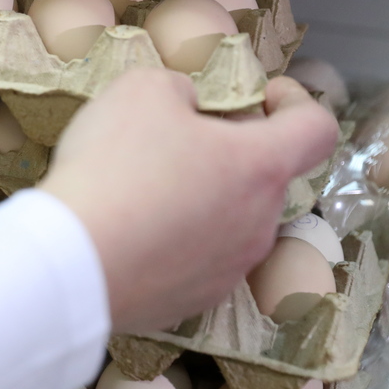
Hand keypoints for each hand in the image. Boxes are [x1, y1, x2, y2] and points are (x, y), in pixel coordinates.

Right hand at [40, 69, 337, 333]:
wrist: (74, 258)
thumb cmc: (116, 166)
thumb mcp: (141, 90)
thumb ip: (178, 88)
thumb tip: (184, 109)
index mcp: (259, 166)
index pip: (314, 129)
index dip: (295, 102)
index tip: (263, 95)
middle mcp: (259, 222)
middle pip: (261, 176)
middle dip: (227, 151)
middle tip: (175, 139)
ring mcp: (229, 268)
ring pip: (229, 219)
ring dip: (200, 197)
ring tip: (142, 187)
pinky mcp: (194, 300)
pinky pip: (195, 258)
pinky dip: (173, 239)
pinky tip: (128, 229)